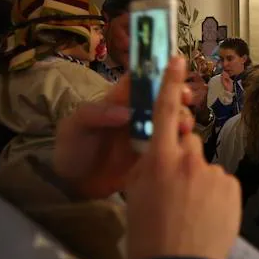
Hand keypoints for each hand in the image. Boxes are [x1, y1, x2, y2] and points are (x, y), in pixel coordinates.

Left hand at [53, 74, 193, 198]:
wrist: (74, 185)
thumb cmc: (72, 148)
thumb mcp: (75, 127)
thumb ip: (96, 114)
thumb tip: (128, 112)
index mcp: (119, 101)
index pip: (141, 79)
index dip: (158, 73)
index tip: (173, 75)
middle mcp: (137, 114)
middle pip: (163, 97)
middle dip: (179, 95)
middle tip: (186, 99)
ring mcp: (147, 134)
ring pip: (172, 119)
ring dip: (182, 117)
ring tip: (184, 127)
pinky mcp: (153, 153)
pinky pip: (171, 143)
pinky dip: (181, 141)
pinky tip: (183, 145)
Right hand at [125, 56, 241, 258]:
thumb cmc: (146, 235)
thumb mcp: (134, 194)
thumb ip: (146, 165)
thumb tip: (156, 153)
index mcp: (159, 160)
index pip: (163, 112)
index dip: (169, 82)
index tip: (176, 58)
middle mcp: (189, 160)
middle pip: (187, 141)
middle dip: (182, 156)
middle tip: (174, 186)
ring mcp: (213, 173)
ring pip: (205, 166)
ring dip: (199, 179)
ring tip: (191, 210)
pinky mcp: (232, 188)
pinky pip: (221, 183)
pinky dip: (215, 195)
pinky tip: (206, 217)